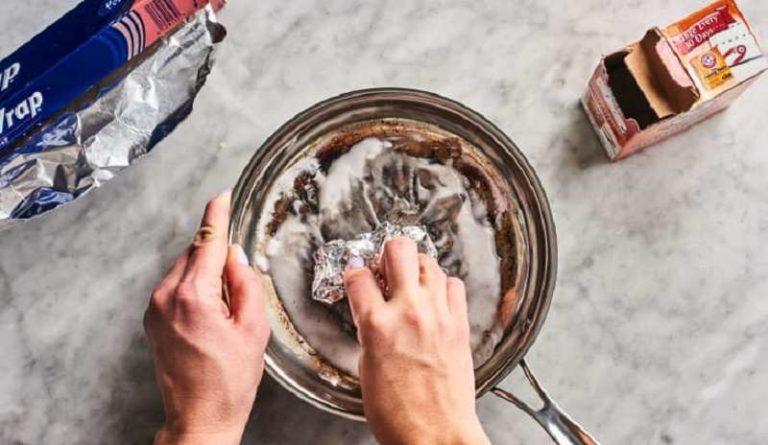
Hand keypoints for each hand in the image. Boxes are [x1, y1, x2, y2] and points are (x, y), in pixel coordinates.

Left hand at [144, 190, 269, 444]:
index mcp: (194, 297)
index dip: (217, 216)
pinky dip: (194, 287)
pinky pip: (175, 287)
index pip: (207, 243)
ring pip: (184, 269)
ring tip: (227, 310)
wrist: (200, 418)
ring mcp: (154, 309)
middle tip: (240, 283)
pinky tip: (211, 314)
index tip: (222, 196)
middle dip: (218, 255)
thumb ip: (246, 284)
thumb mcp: (254, 330)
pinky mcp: (151, 320)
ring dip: (206, 273)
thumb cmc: (230, 381)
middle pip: (195, 254)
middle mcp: (166, 298)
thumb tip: (236, 255)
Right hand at [343, 237, 489, 444]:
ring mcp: (438, 314)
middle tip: (385, 267)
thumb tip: (371, 309)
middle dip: (387, 252)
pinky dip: (442, 285)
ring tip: (411, 282)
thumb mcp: (366, 367)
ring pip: (429, 261)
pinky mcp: (460, 323)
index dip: (353, 273)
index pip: (357, 275)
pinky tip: (435, 298)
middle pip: (398, 249)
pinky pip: (454, 284)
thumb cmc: (398, 412)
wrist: (436, 434)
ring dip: (416, 267)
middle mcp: (409, 311)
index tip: (356, 276)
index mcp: (376, 325)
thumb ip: (369, 330)